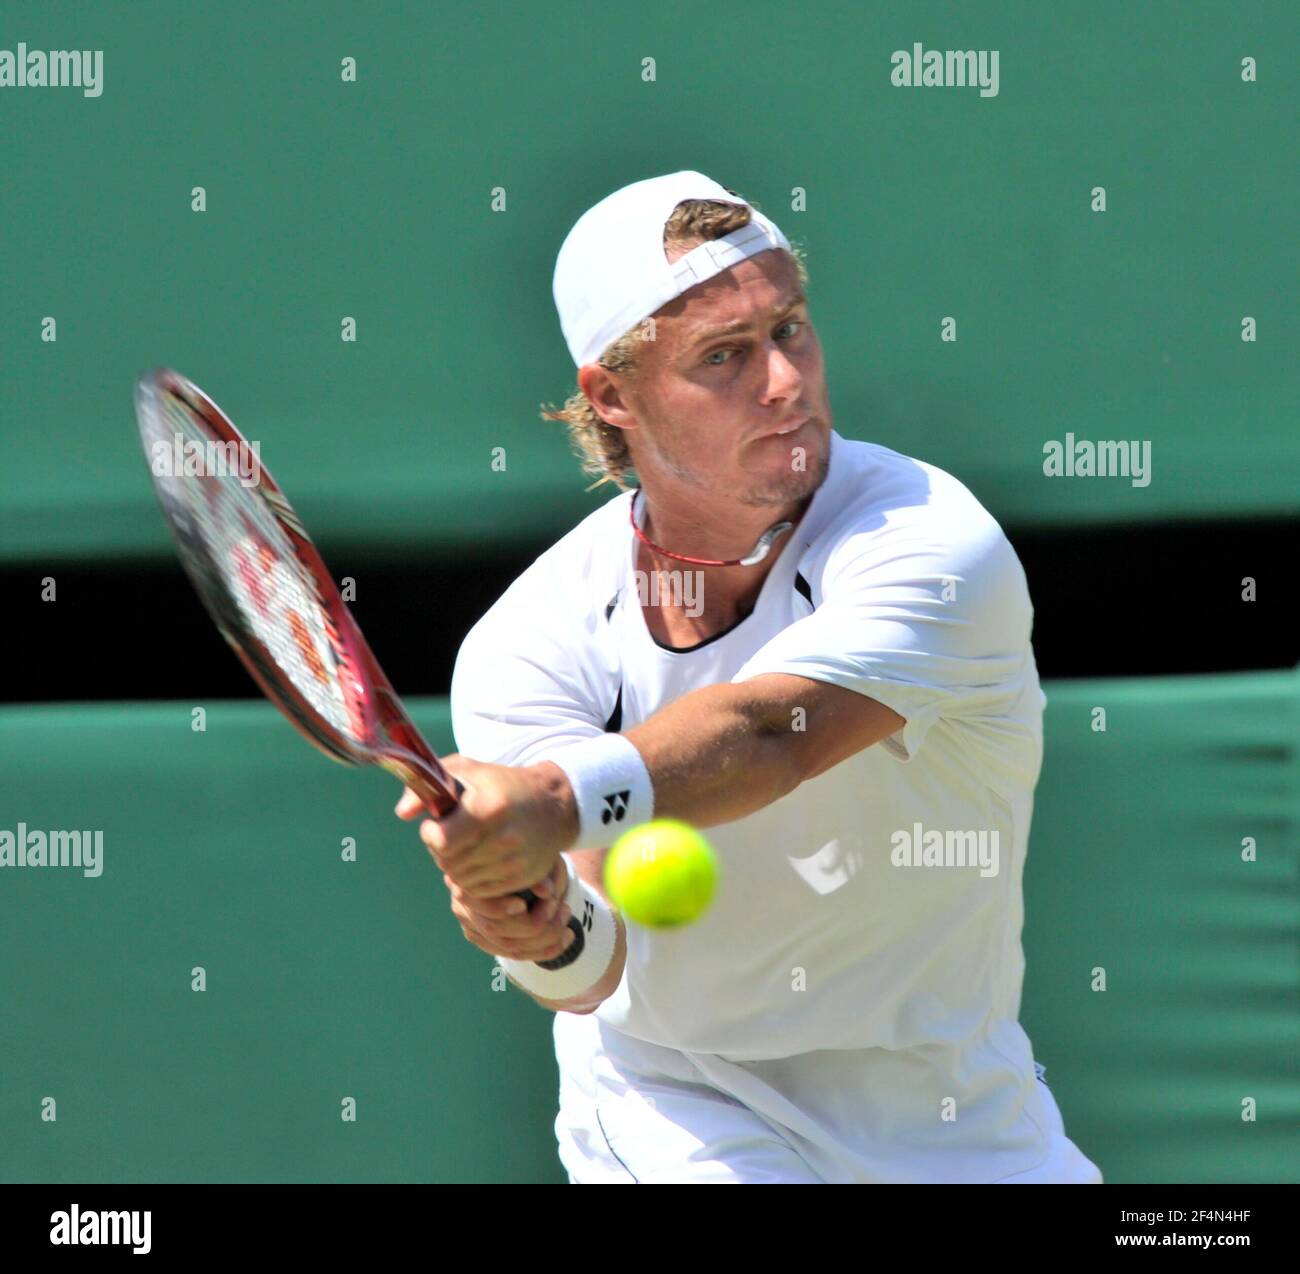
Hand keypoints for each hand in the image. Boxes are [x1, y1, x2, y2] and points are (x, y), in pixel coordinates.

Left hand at [393, 754, 577, 897]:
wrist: (553, 805)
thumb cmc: (501, 784)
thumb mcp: (467, 771)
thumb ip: (428, 785)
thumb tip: (402, 813)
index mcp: (490, 806)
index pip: (442, 840)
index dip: (430, 834)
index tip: (435, 823)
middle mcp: (505, 836)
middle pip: (449, 862)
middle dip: (440, 850)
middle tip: (449, 835)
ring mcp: (515, 860)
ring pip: (462, 879)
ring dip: (454, 865)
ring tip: (464, 846)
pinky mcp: (522, 877)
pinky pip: (480, 891)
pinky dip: (471, 879)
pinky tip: (477, 859)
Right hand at [442, 853, 577, 962]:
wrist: (522, 857)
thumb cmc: (527, 851)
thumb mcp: (536, 856)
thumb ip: (538, 871)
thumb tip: (545, 890)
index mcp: (466, 880)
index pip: (477, 903)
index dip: (501, 908)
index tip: (528, 903)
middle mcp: (462, 906)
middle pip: (494, 929)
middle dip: (534, 925)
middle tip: (564, 910)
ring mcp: (473, 927)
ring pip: (507, 947)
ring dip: (544, 941)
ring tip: (569, 926)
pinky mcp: (489, 940)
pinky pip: (514, 954)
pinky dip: (543, 950)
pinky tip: (565, 938)